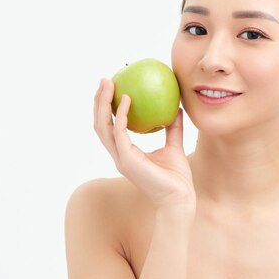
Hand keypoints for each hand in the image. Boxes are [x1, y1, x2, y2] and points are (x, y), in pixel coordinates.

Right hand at [93, 78, 195, 212]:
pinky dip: (120, 115)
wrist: (180, 198)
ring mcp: (120, 158)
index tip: (112, 87)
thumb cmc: (178, 177)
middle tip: (105, 80)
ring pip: (103, 127)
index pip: (110, 127)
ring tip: (108, 84)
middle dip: (99, 101)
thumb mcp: (175, 145)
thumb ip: (173, 128)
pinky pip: (119, 132)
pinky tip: (126, 99)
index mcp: (126, 152)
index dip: (106, 108)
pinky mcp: (126, 159)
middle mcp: (119, 155)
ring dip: (103, 104)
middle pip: (100, 124)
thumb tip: (176, 107)